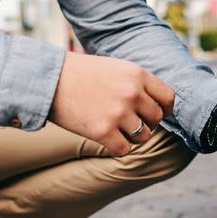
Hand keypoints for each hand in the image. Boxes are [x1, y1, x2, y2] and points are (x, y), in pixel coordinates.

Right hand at [50, 52, 173, 155]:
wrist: (47, 80)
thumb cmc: (80, 73)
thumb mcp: (115, 67)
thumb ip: (137, 83)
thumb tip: (158, 104)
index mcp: (137, 74)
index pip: (169, 98)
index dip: (164, 108)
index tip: (155, 112)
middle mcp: (132, 93)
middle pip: (157, 119)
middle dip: (146, 122)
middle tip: (130, 121)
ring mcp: (118, 113)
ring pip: (143, 136)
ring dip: (133, 136)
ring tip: (117, 129)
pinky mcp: (103, 132)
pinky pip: (124, 149)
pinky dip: (117, 147)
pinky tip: (107, 139)